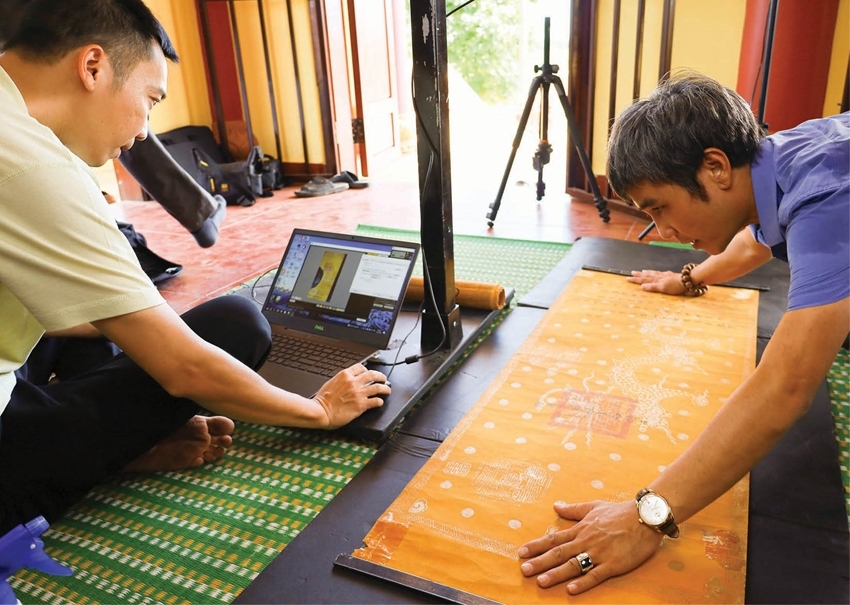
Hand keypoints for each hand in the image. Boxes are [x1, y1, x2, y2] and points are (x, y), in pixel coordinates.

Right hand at [312, 363, 389, 428]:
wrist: (320, 411)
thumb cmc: (322, 400)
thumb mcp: (331, 382)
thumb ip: (342, 380)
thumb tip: (348, 381)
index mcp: (345, 375)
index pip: (361, 367)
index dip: (367, 370)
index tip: (369, 373)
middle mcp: (353, 382)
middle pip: (373, 375)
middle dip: (380, 376)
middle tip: (383, 378)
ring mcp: (358, 393)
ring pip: (377, 387)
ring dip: (385, 388)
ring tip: (387, 390)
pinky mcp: (361, 405)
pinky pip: (375, 401)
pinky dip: (379, 401)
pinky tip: (380, 402)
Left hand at [518, 500, 662, 594]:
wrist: (645, 516)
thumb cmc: (620, 512)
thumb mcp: (593, 506)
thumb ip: (573, 509)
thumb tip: (556, 505)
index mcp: (581, 529)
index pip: (554, 539)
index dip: (536, 546)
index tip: (521, 552)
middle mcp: (586, 541)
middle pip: (559, 553)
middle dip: (540, 562)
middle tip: (523, 569)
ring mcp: (599, 553)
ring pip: (573, 565)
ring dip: (556, 574)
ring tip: (540, 581)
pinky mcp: (613, 564)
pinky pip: (596, 575)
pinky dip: (583, 583)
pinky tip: (571, 590)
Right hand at [627, 269, 685, 294]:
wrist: (688, 280)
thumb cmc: (675, 286)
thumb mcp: (663, 288)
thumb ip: (652, 287)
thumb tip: (642, 286)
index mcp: (656, 280)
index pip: (644, 280)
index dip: (636, 279)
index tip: (628, 278)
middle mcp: (659, 277)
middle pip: (647, 275)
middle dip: (639, 275)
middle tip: (632, 273)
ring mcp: (665, 275)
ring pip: (653, 273)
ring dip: (646, 273)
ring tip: (641, 271)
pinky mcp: (670, 275)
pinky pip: (660, 273)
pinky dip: (656, 272)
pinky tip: (657, 272)